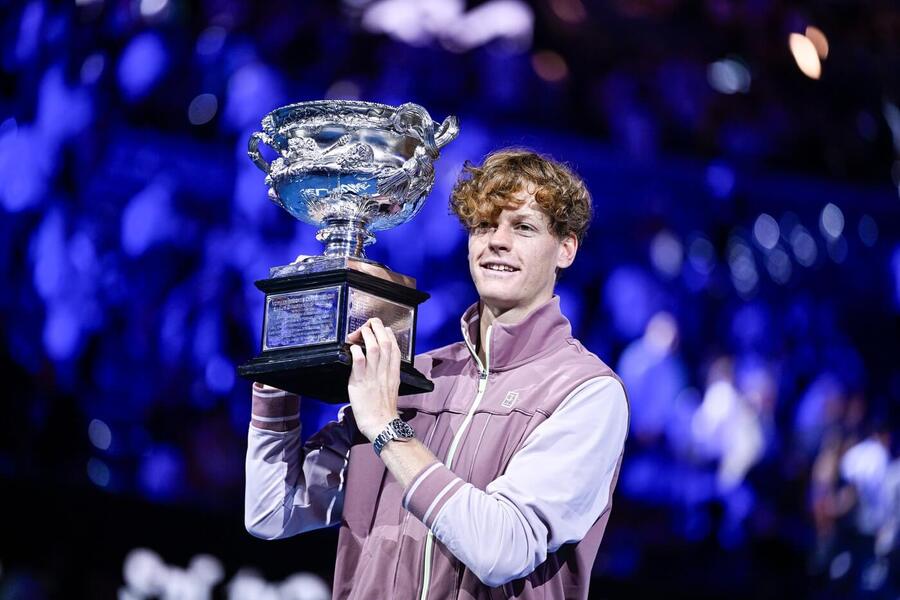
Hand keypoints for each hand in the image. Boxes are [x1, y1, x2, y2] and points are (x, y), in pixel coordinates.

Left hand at [347, 317, 400, 441]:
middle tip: (368, 324)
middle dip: (377, 328)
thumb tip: (379, 362)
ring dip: (367, 335)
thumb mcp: (391, 386)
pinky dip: (356, 350)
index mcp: (394, 371)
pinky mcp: (361, 382)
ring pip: (374, 347)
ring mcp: (374, 375)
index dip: (388, 333)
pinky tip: (352, 348)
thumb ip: (387, 372)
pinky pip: (359, 360)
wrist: (381, 424)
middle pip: (385, 341)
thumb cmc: (383, 408)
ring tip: (359, 333)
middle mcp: (386, 370)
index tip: (380, 330)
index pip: (395, 346)